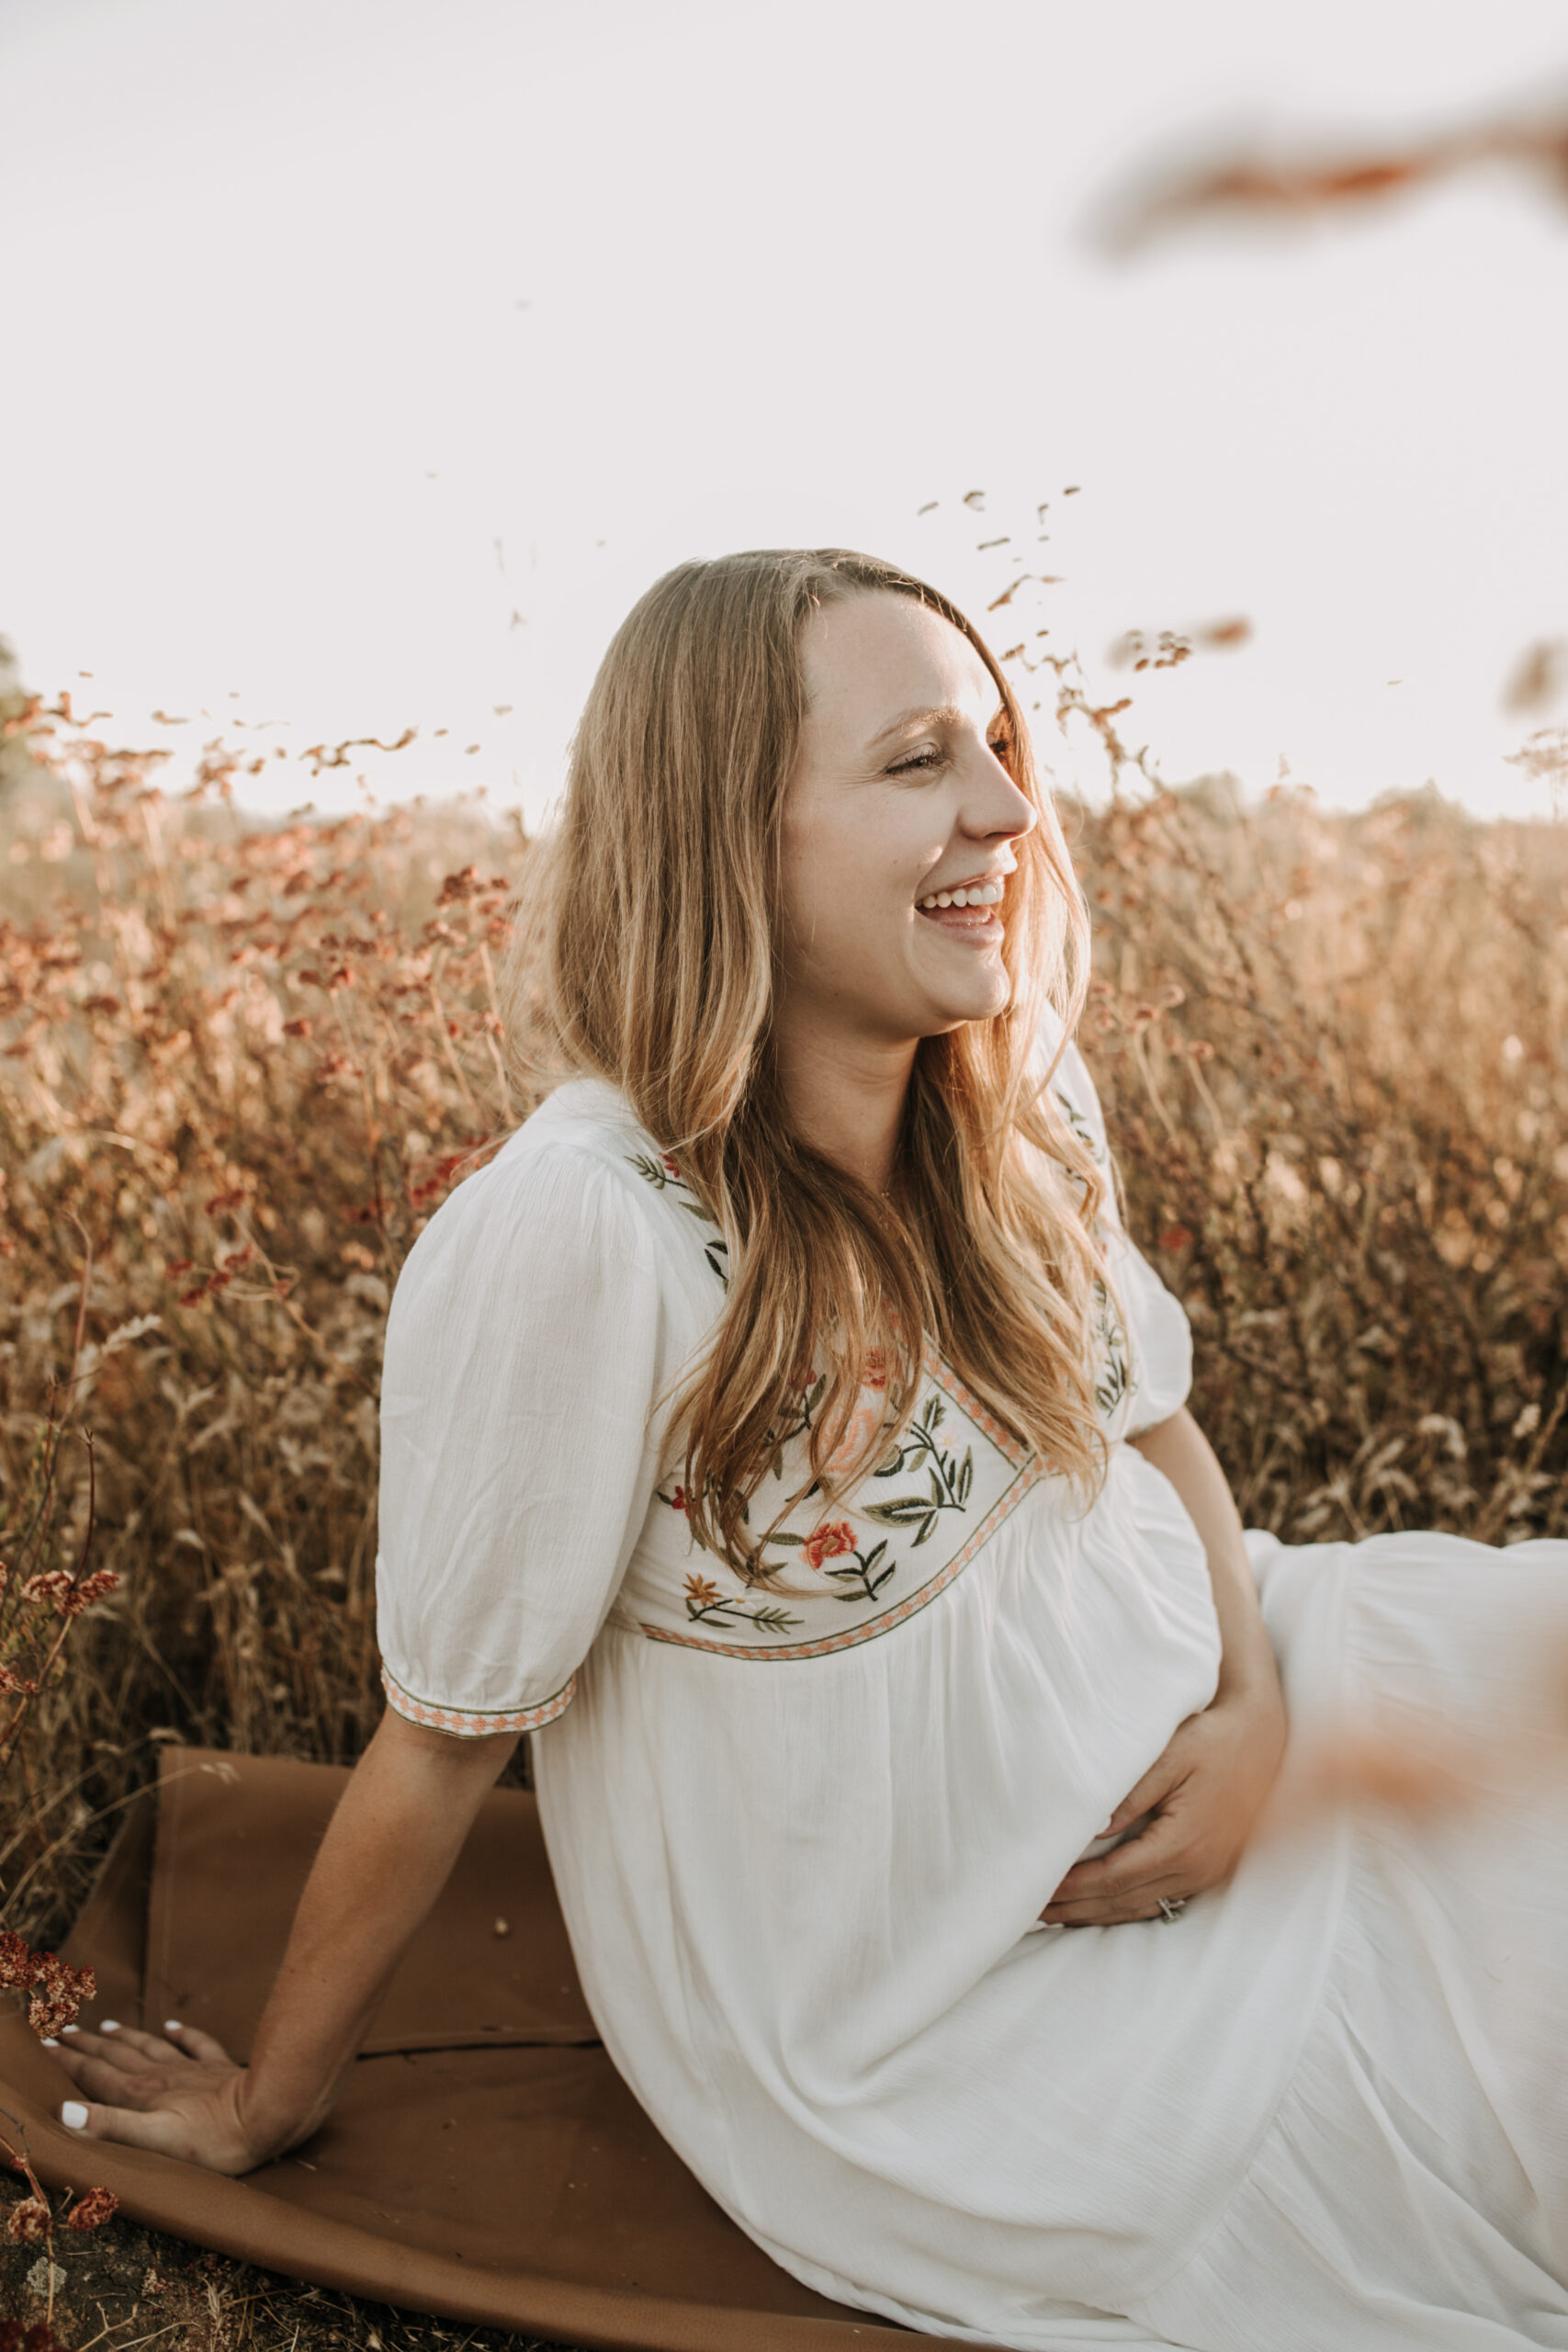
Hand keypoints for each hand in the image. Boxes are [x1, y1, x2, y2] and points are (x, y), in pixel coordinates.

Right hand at [48, 2018, 279, 2175]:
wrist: (266, 2117)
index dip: (69, 2061)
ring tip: (104, 2026)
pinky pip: (195, 2044)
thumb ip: (110, 2126)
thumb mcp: (153, 2141)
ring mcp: (191, 2071)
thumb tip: (65, 2111)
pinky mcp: (217, 2070)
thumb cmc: (211, 2140)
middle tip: (64, 2031)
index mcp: (142, 2096)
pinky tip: (172, 2026)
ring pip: (149, 2047)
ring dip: (124, 2037)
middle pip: (117, 2056)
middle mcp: (162, 2077)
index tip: (47, 2045)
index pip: (96, 2075)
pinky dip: (181, 2034)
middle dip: (87, 2046)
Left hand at [1041, 1680, 1286, 1926]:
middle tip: (1033, 1910)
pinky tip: (1100, 1907)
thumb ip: (1132, 1794)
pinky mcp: (1209, 1871)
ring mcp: (1205, 1875)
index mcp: (1182, 1844)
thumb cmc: (1212, 1741)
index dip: (1075, 1887)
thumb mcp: (1170, 1757)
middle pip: (1124, 1901)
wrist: (1263, 1740)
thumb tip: (1093, 1828)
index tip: (1039, 1888)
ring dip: (1097, 1915)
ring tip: (1056, 1915)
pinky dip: (1125, 1908)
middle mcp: (1196, 1870)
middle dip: (1076, 1908)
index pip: (1116, 1878)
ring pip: (1141, 1907)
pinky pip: (1160, 1901)